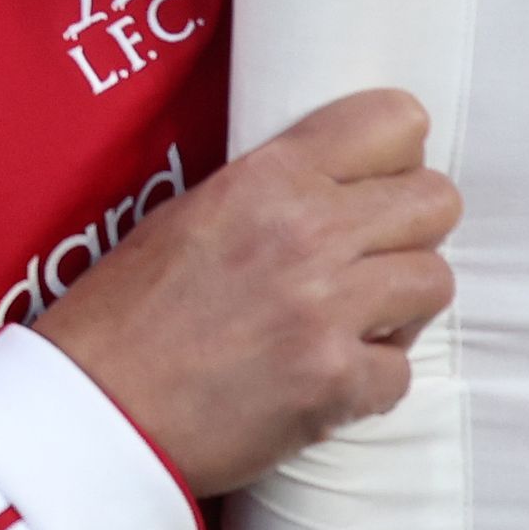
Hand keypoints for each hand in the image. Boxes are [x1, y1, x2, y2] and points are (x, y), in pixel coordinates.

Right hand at [29, 89, 456, 495]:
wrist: (92, 408)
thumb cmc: (123, 315)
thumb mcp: (188, 214)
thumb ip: (273, 191)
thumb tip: (345, 191)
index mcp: (266, 178)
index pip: (395, 121)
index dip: (395, 158)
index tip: (374, 186)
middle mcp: (307, 231)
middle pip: (436, 201)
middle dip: (410, 232)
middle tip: (367, 262)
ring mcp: (326, 310)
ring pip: (435, 282)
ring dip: (398, 307)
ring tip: (347, 324)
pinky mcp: (333, 383)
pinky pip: (401, 372)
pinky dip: (368, 382)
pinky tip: (323, 380)